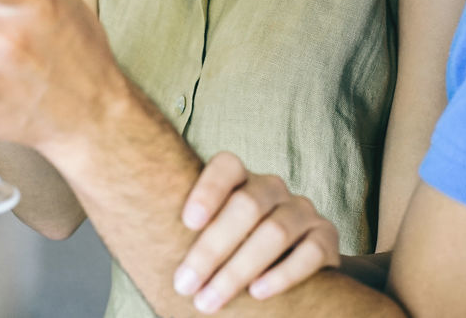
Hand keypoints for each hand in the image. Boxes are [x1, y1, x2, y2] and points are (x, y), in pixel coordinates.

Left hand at [173, 152, 340, 312]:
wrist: (288, 257)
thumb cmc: (231, 241)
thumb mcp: (211, 227)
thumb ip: (189, 228)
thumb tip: (140, 241)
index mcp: (242, 177)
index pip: (226, 166)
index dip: (207, 190)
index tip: (186, 222)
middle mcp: (272, 187)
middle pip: (246, 206)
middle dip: (212, 248)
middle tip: (185, 284)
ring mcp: (302, 210)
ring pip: (275, 232)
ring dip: (239, 270)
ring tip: (210, 298)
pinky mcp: (325, 237)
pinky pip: (309, 254)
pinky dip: (282, 275)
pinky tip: (257, 293)